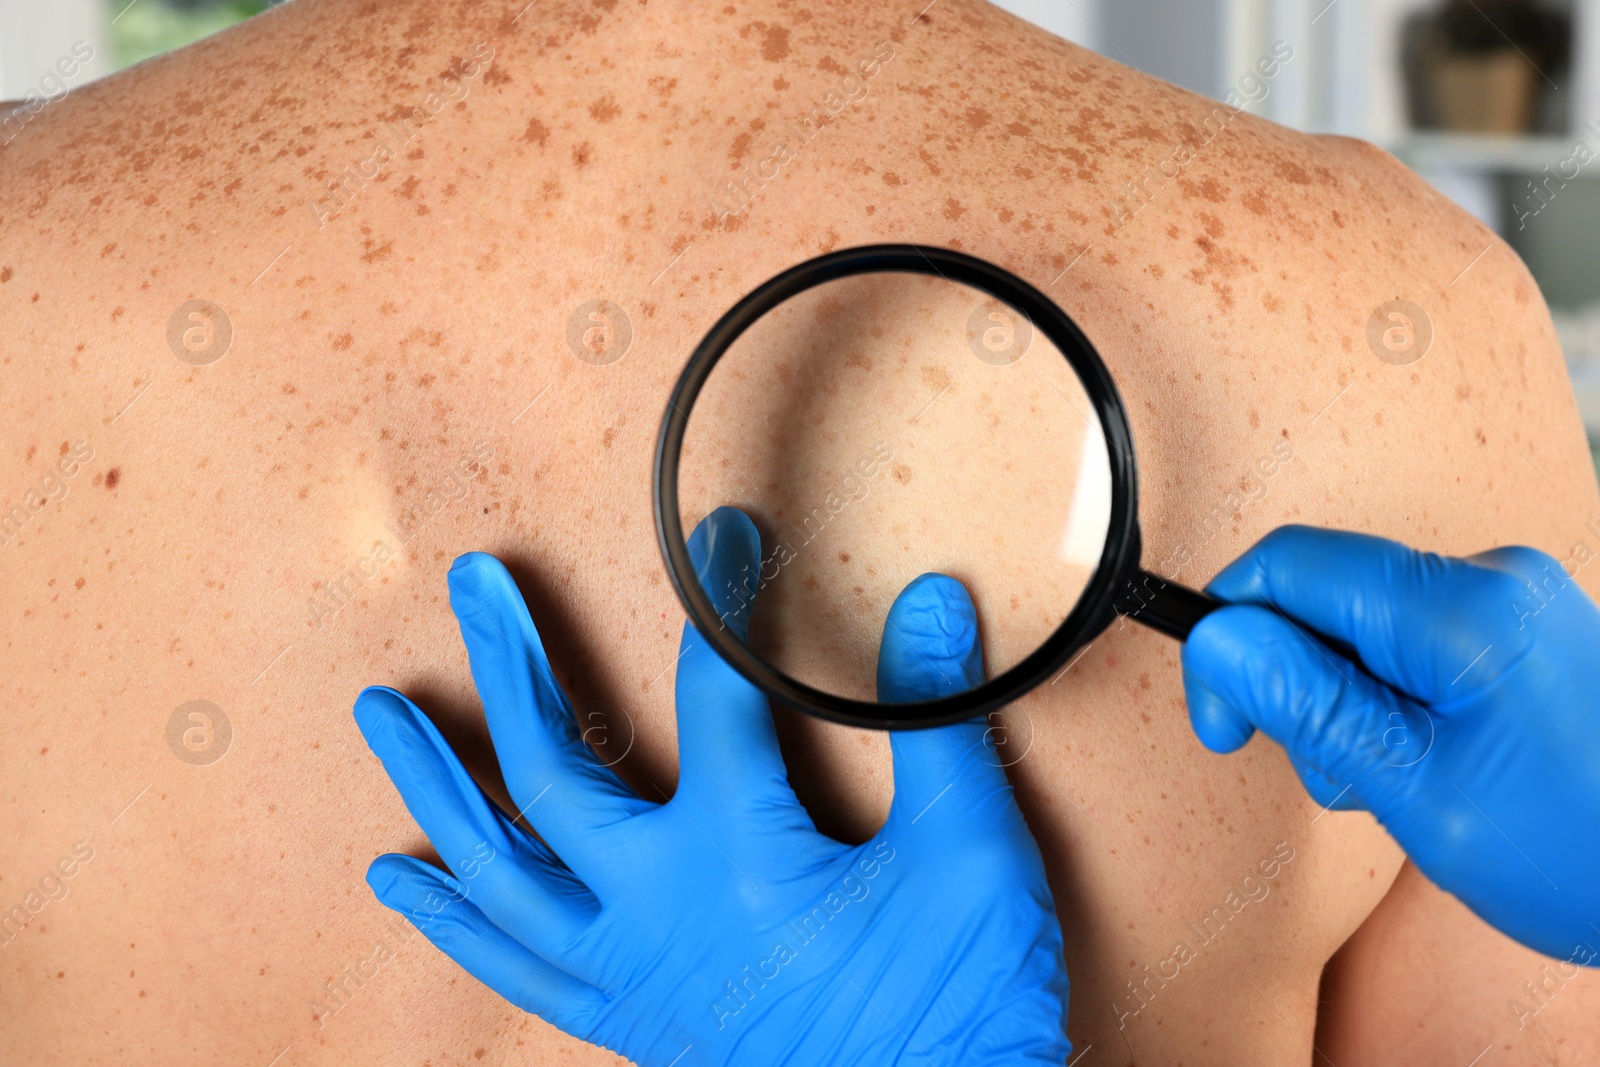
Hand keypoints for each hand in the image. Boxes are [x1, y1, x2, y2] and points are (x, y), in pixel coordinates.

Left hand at [353, 506, 1069, 1064]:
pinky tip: (402, 878)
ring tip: (380, 714)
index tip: (726, 538)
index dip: (721, 601)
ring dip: (434, 784)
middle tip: (473, 584)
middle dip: (507, 663)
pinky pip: (513, 967)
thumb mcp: (971, 853)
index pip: (714, 692)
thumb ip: (936, 721)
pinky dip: (453, 921)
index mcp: (739, 858)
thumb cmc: (960, 1001)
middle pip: (549, 770)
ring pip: (496, 871)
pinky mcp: (629, 1019)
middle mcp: (657, 912)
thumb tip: (930, 603)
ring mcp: (630, 972)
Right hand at [1181, 525, 1599, 961]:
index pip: (1288, 565)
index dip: (1230, 636)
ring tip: (1393, 782)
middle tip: (1329, 772)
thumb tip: (1217, 640)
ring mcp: (1513, 599)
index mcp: (1461, 610)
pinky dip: (1392, 697)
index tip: (1223, 720)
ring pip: (1363, 621)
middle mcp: (1492, 578)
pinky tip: (1426, 762)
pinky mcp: (1521, 625)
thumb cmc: (1580, 852)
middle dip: (1297, 681)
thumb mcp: (1419, 792)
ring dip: (1345, 699)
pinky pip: (1414, 637)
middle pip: (1324, 593)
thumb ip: (1311, 706)